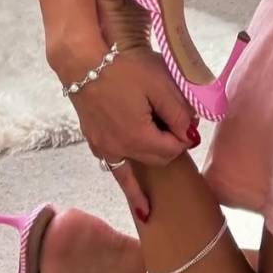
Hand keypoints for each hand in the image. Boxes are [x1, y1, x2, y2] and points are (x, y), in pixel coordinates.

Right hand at [68, 43, 199, 222]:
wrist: (82, 63)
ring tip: (168, 186)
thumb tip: (191, 136)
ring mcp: (105, 148)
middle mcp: (120, 150)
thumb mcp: (159, 85)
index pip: (173, 150)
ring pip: (139, 165)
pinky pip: (116, 170)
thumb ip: (178, 113)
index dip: (184, 137)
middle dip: (171, 145)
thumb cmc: (123, 68)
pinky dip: (130, 188)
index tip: (187, 119)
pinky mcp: (95, 142)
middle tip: (175, 123)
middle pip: (158, 158)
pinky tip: (142, 209)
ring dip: (153, 160)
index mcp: (138, 137)